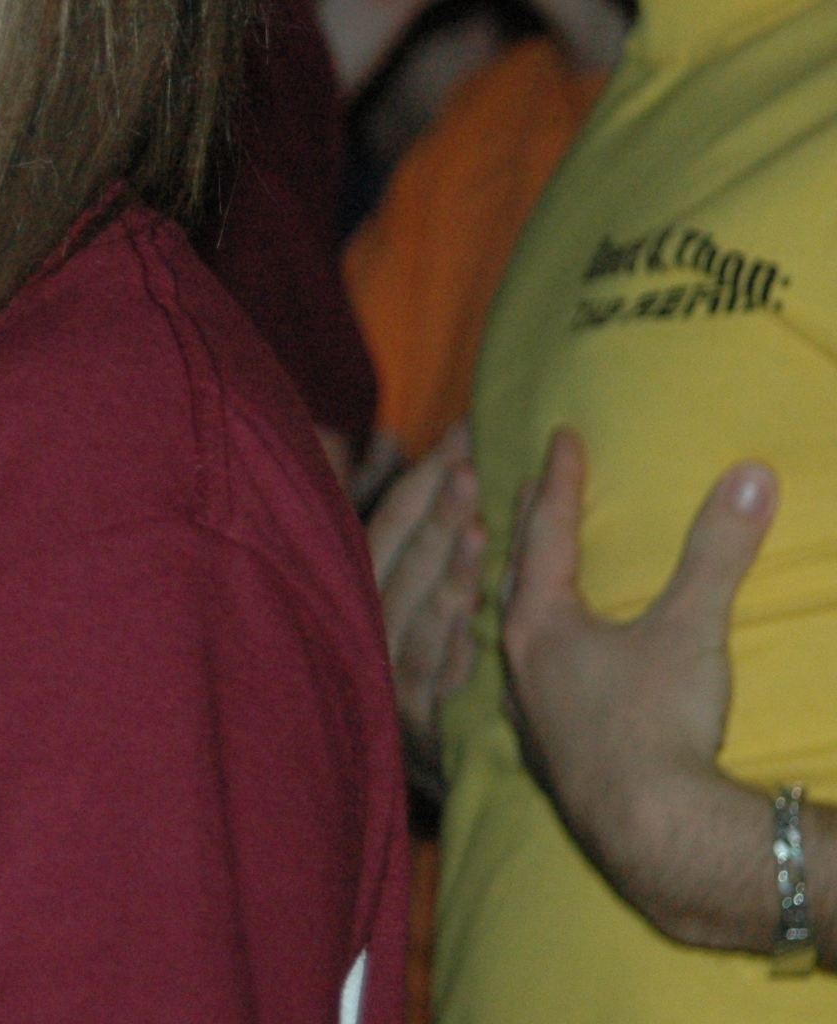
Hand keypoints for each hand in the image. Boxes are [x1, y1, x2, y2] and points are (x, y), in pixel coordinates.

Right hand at [364, 423, 484, 786]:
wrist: (394, 764)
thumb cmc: (414, 672)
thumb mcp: (402, 596)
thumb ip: (406, 533)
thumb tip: (390, 441)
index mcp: (360, 595)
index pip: (388, 525)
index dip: (422, 481)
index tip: (461, 440)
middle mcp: (366, 634)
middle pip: (402, 564)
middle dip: (436, 515)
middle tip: (469, 470)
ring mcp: (390, 681)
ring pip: (418, 618)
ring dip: (447, 575)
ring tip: (480, 533)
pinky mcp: (419, 727)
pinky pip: (434, 681)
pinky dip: (455, 650)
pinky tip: (481, 625)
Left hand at [501, 428, 789, 952]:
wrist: (651, 830)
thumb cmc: (661, 721)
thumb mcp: (692, 627)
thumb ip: (718, 551)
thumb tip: (752, 475)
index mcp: (542, 622)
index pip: (545, 531)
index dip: (559, 481)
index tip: (561, 437)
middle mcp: (520, 662)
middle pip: (515, 577)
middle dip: (525, 528)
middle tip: (531, 489)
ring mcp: (529, 712)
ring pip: (514, 634)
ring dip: (523, 594)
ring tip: (531, 570)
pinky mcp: (549, 755)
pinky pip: (531, 685)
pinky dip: (538, 656)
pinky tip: (550, 670)